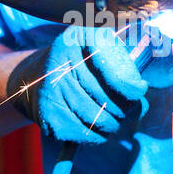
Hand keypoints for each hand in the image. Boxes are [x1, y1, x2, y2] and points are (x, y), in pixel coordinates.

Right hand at [6, 26, 148, 144]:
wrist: (32, 79)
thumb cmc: (77, 64)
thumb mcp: (97, 48)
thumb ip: (121, 61)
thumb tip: (140, 90)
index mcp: (75, 38)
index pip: (112, 70)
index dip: (130, 86)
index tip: (140, 90)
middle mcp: (60, 60)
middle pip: (109, 99)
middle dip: (126, 109)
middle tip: (129, 109)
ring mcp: (51, 88)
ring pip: (100, 119)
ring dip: (114, 124)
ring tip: (114, 119)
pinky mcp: (47, 114)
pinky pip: (86, 134)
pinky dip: (98, 135)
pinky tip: (98, 127)